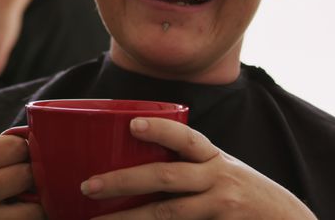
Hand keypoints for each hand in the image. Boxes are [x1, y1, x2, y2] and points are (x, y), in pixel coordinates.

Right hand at [0, 134, 44, 219]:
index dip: (27, 149)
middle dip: (33, 174)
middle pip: (25, 174)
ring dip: (38, 202)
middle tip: (27, 180)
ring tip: (27, 199)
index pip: (13, 146)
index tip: (24, 156)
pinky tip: (21, 212)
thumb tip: (42, 137)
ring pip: (35, 207)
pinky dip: (33, 217)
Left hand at [81, 118, 317, 219]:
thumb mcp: (223, 170)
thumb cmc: (245, 194)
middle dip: (124, 180)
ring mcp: (219, 207)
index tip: (132, 124)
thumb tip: (138, 161)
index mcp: (214, 158)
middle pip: (166, 177)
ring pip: (167, 213)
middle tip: (89, 186)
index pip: (187, 138)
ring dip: (127, 219)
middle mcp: (218, 179)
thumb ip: (191, 165)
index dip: (161, 130)